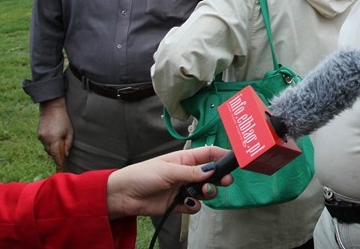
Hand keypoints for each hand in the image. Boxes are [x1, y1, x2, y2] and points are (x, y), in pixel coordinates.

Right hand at [38, 98, 71, 171]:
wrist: (51, 107)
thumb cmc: (64, 119)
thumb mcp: (69, 131)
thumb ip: (68, 143)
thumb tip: (65, 154)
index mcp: (53, 139)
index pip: (56, 155)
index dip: (59, 162)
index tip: (61, 167)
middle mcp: (45, 139)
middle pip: (50, 153)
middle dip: (56, 155)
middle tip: (63, 154)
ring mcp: (40, 137)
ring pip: (46, 148)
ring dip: (52, 148)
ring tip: (59, 142)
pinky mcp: (38, 134)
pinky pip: (44, 142)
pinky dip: (49, 143)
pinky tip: (54, 137)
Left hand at [106, 146, 232, 218]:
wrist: (124, 196)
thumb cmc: (143, 175)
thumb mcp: (169, 170)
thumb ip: (192, 172)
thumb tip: (212, 169)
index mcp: (185, 159)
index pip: (209, 153)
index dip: (222, 155)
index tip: (235, 160)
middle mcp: (187, 173)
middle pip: (211, 174)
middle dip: (220, 177)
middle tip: (226, 182)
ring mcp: (184, 188)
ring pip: (205, 190)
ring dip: (208, 192)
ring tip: (202, 192)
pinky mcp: (179, 204)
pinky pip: (194, 206)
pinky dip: (194, 206)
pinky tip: (188, 204)